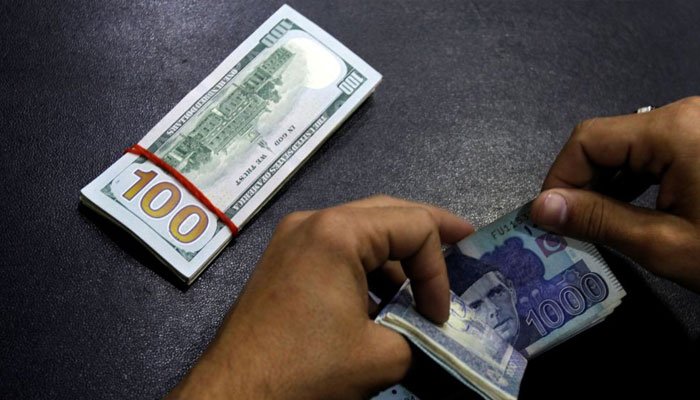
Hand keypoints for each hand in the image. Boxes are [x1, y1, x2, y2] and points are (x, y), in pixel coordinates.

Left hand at [167, 196, 472, 398]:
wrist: (233, 396)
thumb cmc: (306, 370)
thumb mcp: (382, 356)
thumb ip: (419, 335)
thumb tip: (427, 331)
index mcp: (338, 232)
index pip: (414, 226)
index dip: (438, 269)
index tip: (439, 316)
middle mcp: (312, 221)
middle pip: (387, 212)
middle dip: (427, 232)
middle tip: (463, 242)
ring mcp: (291, 239)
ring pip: (361, 230)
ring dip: (395, 256)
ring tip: (421, 285)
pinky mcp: (282, 261)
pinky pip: (336, 250)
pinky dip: (365, 267)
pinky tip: (380, 298)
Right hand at [530, 97, 699, 291]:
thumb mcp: (665, 244)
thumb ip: (597, 221)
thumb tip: (542, 209)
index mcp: (673, 130)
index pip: (587, 139)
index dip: (558, 179)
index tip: (549, 220)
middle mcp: (686, 115)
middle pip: (608, 140)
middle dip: (582, 184)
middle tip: (571, 228)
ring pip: (631, 147)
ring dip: (608, 184)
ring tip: (598, 225)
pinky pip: (658, 152)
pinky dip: (637, 181)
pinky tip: (632, 212)